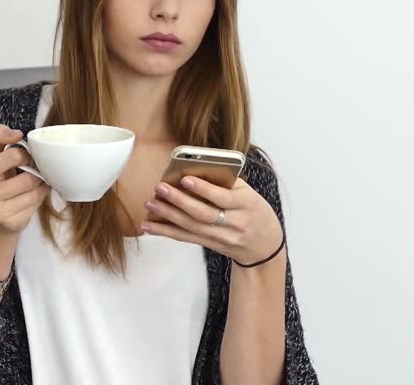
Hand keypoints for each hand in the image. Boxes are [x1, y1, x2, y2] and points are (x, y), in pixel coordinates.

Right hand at [0, 125, 50, 235]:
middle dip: (36, 171)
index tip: (26, 156)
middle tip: (34, 170)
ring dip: (40, 184)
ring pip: (34, 190)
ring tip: (35, 182)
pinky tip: (33, 195)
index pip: (14, 155)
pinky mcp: (10, 223)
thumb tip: (16, 132)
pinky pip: (36, 204)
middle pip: (28, 176)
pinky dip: (39, 197)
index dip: (26, 154)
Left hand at [140, 177, 283, 264]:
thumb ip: (225, 183)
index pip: (223, 197)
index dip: (203, 189)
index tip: (185, 178)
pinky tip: (149, 226)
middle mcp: (234, 223)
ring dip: (168, 216)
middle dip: (179, 201)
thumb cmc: (254, 210)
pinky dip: (165, 231)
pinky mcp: (210, 245)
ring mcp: (221, 237)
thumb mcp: (248, 193)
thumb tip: (195, 169)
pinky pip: (186, 238)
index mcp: (246, 204)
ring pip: (191, 228)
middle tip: (161, 189)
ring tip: (151, 204)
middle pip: (203, 214)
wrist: (264, 244)